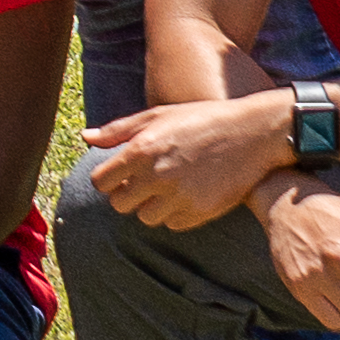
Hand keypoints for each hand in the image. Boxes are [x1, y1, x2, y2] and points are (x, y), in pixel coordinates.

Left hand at [82, 95, 294, 236]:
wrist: (254, 133)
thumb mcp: (158, 115)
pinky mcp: (201, 212)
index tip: (120, 176)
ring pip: (145, 218)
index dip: (108, 180)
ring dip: (150, 207)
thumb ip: (118, 130)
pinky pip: (173, 224)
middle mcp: (157, 175)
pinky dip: (175, 215)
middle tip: (143, 183)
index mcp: (142, 149)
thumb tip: (85, 137)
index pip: (102, 182)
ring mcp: (180, 196)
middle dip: (127, 194)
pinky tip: (187, 195)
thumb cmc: (202, 119)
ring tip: (166, 189)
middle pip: (120, 204)